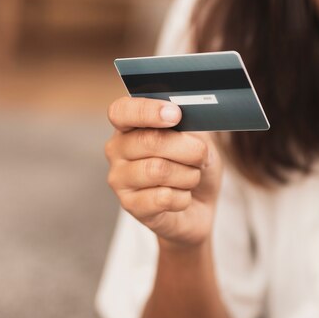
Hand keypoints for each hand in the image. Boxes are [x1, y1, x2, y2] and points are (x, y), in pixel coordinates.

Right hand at [105, 97, 222, 248]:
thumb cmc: (194, 166)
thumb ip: (189, 125)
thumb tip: (184, 117)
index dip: (148, 111)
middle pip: (150, 141)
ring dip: (188, 175)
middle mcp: (117, 150)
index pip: (122, 111)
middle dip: (188, 149)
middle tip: (201, 156)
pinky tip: (181, 197)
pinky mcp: (130, 206)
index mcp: (129, 125)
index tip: (175, 114)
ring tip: (191, 178)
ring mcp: (120, 179)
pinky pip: (163, 198)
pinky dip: (183, 198)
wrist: (200, 205)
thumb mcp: (199, 138)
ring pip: (158, 170)